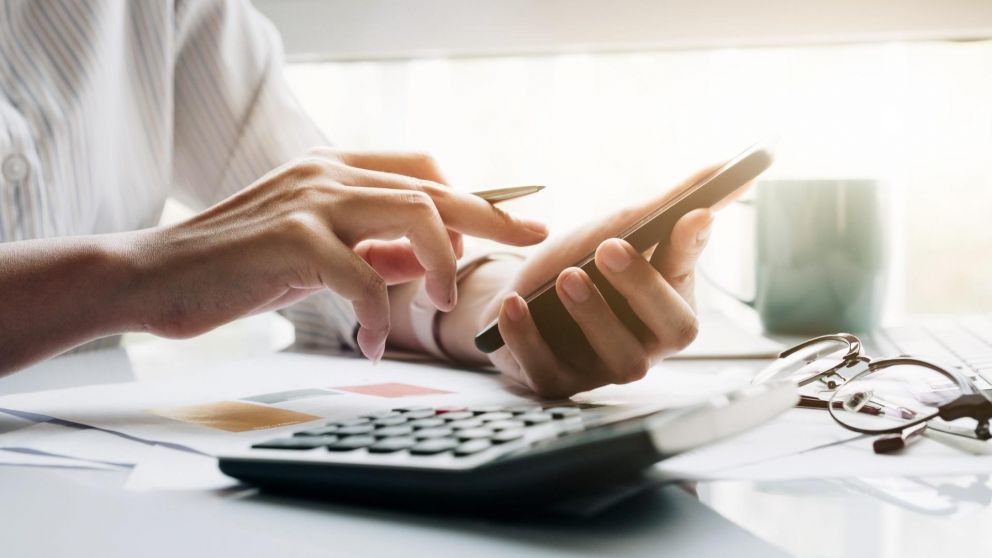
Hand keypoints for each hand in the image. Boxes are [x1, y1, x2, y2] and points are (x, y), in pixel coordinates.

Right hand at [127, 149, 547, 360]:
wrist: (153, 276)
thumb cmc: (236, 266)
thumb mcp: (313, 252)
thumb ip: (369, 250)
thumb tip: (425, 261)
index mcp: (335, 170)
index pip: (422, 168)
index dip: (470, 194)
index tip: (507, 222)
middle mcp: (328, 174)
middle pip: (433, 187)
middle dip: (491, 215)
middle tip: (534, 238)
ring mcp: (310, 201)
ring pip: (412, 213)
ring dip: (441, 260)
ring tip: (442, 302)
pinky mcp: (290, 239)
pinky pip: (361, 274)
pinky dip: (376, 313)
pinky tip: (370, 342)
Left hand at [479, 165, 745, 397]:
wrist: (517, 297)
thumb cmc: (579, 264)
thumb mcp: (618, 229)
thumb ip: (671, 205)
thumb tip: (738, 171)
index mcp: (671, 304)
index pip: (691, 277)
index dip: (691, 249)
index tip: (692, 215)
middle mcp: (648, 344)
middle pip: (672, 330)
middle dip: (644, 287)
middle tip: (611, 247)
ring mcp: (604, 370)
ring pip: (620, 359)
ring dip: (594, 314)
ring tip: (566, 276)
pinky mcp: (557, 384)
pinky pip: (549, 371)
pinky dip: (530, 339)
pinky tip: (516, 306)